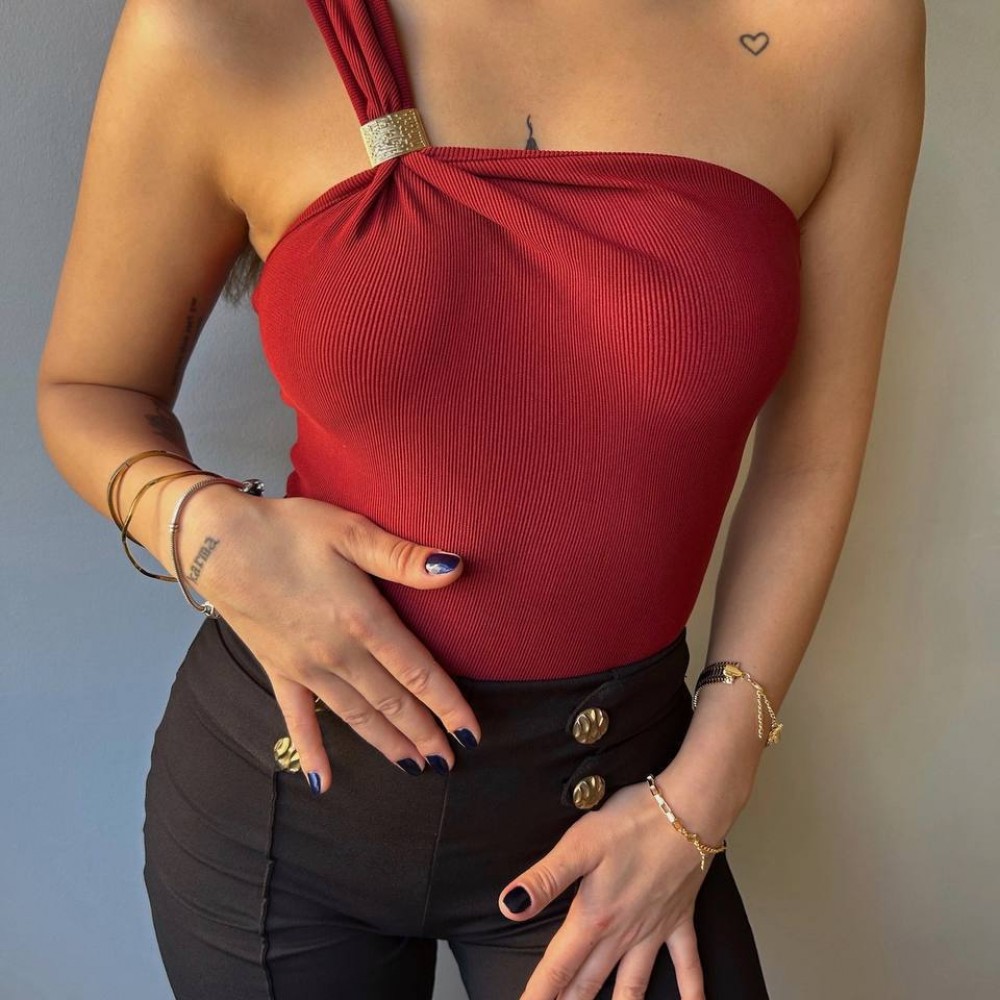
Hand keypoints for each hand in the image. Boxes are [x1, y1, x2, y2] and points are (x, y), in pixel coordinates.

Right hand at [175, 487, 481, 792]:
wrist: (214, 541)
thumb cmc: (287, 530)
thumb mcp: (351, 531)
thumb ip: (403, 556)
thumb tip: (455, 568)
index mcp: (362, 620)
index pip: (417, 672)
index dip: (447, 704)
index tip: (471, 731)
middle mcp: (337, 654)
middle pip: (392, 703)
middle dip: (424, 733)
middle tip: (450, 762)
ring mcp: (305, 668)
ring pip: (356, 717)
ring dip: (386, 743)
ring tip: (414, 768)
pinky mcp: (277, 670)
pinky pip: (297, 720)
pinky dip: (311, 751)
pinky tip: (321, 782)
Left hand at [497, 768, 728, 999]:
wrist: (688, 811)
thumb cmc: (632, 821)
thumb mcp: (579, 844)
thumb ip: (545, 879)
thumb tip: (509, 906)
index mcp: (594, 917)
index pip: (558, 967)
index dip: (539, 994)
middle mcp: (623, 933)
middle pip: (589, 983)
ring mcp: (654, 930)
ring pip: (632, 984)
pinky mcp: (679, 918)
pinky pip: (687, 964)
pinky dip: (692, 990)